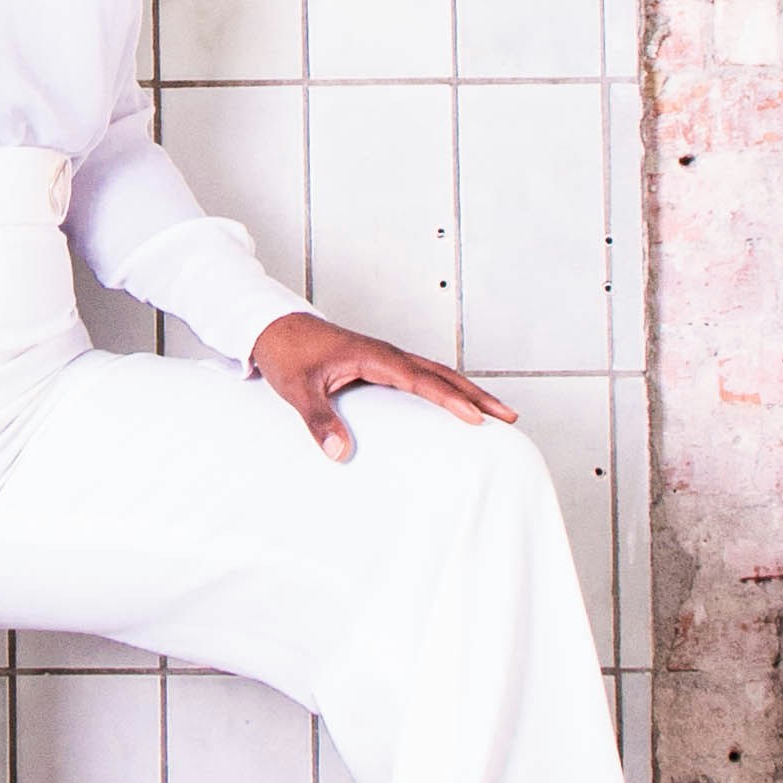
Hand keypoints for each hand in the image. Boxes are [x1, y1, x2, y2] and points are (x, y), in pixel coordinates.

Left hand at [249, 312, 513, 461]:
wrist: (273, 328)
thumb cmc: (286, 354)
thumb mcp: (297, 390)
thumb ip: (319, 421)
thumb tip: (339, 454)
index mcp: (374, 356)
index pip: (422, 380)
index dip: (451, 399)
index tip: (477, 418)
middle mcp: (387, 353)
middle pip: (442, 374)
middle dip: (477, 395)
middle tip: (509, 417)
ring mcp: (386, 357)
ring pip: (437, 373)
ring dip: (467, 391)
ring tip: (495, 413)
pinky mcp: (380, 363)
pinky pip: (422, 376)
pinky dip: (445, 388)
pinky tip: (454, 405)